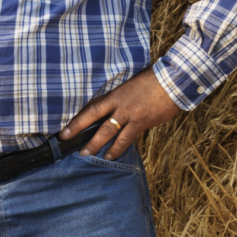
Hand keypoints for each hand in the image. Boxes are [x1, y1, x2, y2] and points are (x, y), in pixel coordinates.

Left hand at [61, 68, 181, 157]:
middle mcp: (121, 106)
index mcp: (115, 95)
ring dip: (100, 146)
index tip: (64, 132)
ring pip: (111, 134)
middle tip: (73, 148)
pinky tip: (113, 155)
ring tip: (89, 155)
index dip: (76, 122)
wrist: (172, 82)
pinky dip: (119, 148)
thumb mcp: (130, 85)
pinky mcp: (142, 123)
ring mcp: (131, 116)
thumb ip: (118, 98)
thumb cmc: (152, 81)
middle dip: (85, 138)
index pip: (91, 110)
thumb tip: (107, 109)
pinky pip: (127, 138)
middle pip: (98, 124)